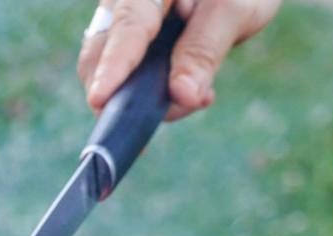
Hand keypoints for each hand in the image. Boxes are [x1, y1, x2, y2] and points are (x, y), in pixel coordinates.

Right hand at [77, 0, 279, 120]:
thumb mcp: (233, 10)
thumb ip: (204, 50)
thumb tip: (181, 95)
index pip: (128, 25)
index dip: (113, 66)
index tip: (99, 99)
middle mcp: (125, 0)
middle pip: (101, 51)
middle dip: (122, 94)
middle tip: (150, 127)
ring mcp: (123, 21)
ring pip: (113, 71)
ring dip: (148, 98)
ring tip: (200, 97)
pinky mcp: (132, 43)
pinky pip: (131, 76)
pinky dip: (157, 93)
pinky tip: (193, 93)